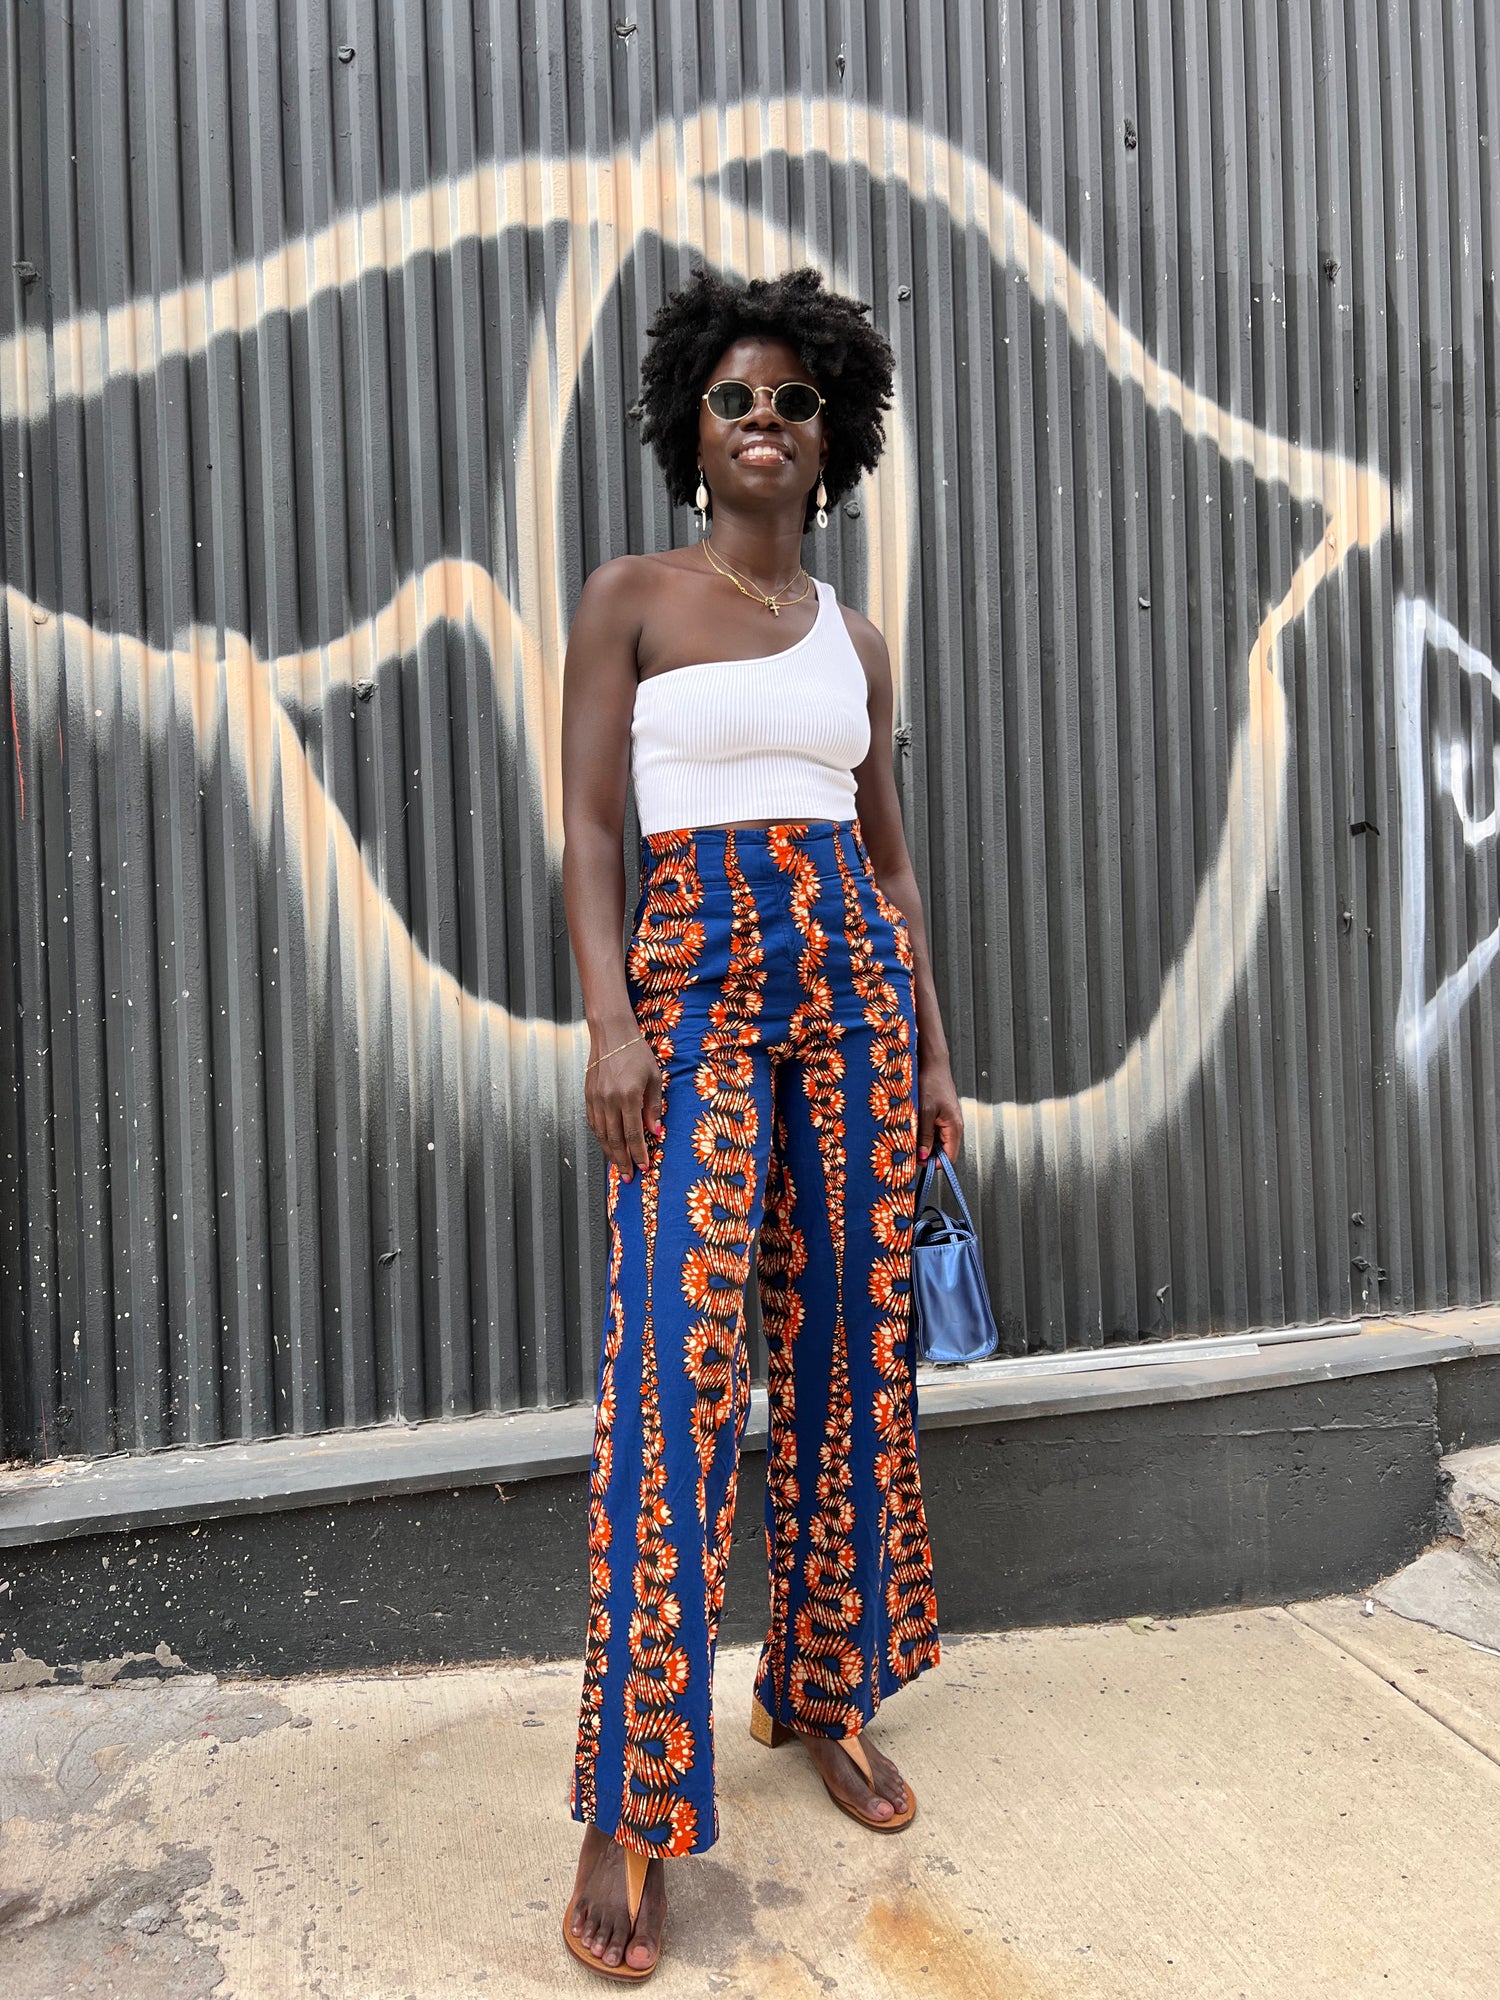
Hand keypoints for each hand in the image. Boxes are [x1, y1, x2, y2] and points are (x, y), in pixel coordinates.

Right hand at [585, 1030, 662, 1180]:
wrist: (612, 1035)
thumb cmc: (637, 1054)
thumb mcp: (654, 1079)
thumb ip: (654, 1107)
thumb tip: (656, 1133)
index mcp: (629, 1096)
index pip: (633, 1134)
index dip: (638, 1154)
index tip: (644, 1167)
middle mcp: (609, 1100)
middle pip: (615, 1139)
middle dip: (623, 1161)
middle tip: (629, 1177)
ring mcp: (596, 1099)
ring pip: (602, 1135)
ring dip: (611, 1154)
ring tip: (619, 1167)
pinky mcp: (588, 1096)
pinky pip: (593, 1123)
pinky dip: (601, 1138)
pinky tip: (608, 1146)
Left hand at [916, 1057, 962, 1163]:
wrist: (932, 1064)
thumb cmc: (931, 1083)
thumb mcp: (925, 1112)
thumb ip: (925, 1135)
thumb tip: (924, 1156)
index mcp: (954, 1127)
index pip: (950, 1157)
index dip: (935, 1164)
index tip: (919, 1163)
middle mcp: (954, 1126)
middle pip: (943, 1151)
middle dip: (927, 1154)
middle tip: (910, 1152)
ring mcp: (948, 1120)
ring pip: (937, 1141)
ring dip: (924, 1143)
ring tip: (909, 1139)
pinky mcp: (941, 1115)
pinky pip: (934, 1131)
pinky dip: (923, 1133)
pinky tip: (913, 1129)